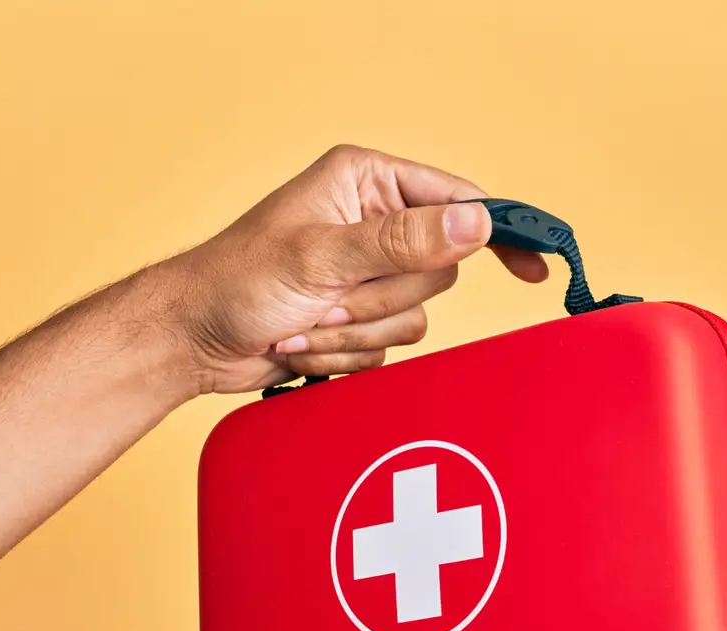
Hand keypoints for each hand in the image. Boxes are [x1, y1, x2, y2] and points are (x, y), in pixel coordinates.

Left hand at [134, 145, 550, 394]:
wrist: (193, 340)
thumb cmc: (236, 282)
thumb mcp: (320, 257)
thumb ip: (401, 242)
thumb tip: (475, 223)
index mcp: (366, 182)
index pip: (455, 200)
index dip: (495, 231)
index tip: (534, 265)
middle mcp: (373, 223)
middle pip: (438, 270)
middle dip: (382, 298)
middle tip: (329, 299)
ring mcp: (366, 273)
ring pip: (417, 315)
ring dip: (359, 331)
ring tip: (306, 323)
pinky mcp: (359, 317)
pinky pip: (390, 346)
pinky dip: (347, 353)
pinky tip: (302, 343)